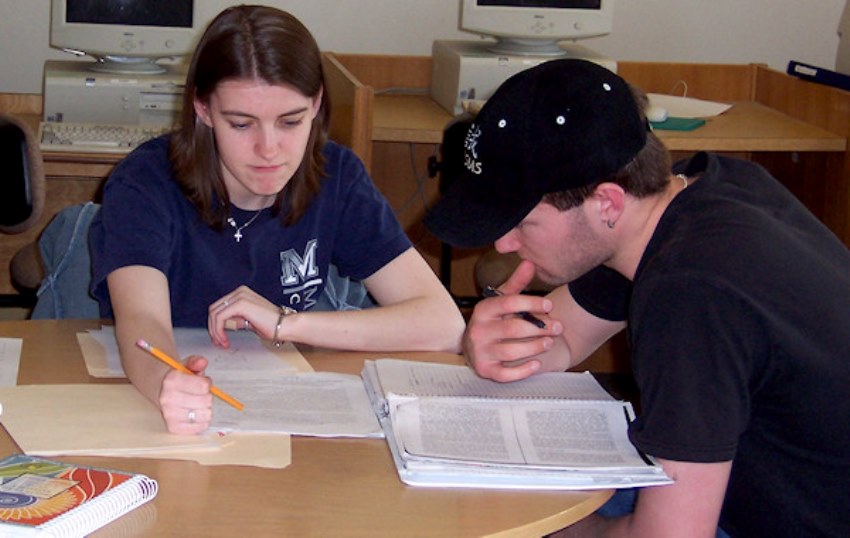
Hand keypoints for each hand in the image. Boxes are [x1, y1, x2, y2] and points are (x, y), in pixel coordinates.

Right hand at [158, 355, 213, 434]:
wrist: (157, 388)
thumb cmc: (177, 378)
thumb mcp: (185, 365)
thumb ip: (195, 362)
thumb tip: (202, 362)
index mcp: (171, 381)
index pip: (204, 386)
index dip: (207, 383)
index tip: (202, 382)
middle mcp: (168, 399)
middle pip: (206, 401)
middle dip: (207, 396)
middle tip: (199, 394)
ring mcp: (169, 415)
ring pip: (205, 415)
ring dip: (205, 409)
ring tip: (197, 403)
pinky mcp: (173, 427)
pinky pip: (200, 427)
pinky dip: (202, 421)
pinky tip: (195, 413)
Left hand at [208, 286, 280, 346]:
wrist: (285, 325)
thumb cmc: (273, 324)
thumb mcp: (249, 320)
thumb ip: (237, 319)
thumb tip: (226, 325)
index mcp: (242, 293)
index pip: (220, 307)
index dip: (215, 324)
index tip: (219, 337)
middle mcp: (240, 292)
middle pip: (214, 309)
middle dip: (213, 328)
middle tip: (218, 342)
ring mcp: (240, 296)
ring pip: (214, 314)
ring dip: (215, 331)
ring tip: (222, 342)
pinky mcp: (240, 304)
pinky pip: (220, 318)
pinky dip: (218, 331)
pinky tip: (224, 339)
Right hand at [464, 259, 562, 381]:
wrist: (471, 346)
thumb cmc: (492, 320)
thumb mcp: (501, 301)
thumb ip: (516, 283)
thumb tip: (530, 262)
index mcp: (483, 310)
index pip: (509, 302)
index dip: (531, 302)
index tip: (549, 304)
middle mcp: (479, 330)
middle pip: (514, 328)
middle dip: (540, 328)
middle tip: (558, 327)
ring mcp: (481, 352)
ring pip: (512, 352)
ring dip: (535, 347)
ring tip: (549, 342)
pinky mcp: (485, 370)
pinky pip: (506, 374)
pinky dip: (523, 370)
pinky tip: (536, 364)